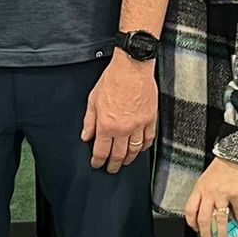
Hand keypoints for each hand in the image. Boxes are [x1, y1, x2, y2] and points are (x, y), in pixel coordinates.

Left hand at [81, 53, 157, 172]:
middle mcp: (123, 129)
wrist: (132, 67)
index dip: (98, 161)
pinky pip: (148, 139)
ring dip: (128, 159)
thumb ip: (89, 121)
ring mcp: (138, 125)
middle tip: (111, 169)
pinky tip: (140, 149)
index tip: (97, 164)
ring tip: (125, 162)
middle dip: (113, 165)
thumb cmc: (113, 79)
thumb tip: (86, 136)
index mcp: (106, 125)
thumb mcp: (93, 99)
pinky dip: (143, 147)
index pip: (101, 151)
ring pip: (134, 150)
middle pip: (118, 155)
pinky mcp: (150, 119)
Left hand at [184, 158, 237, 236]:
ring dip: (221, 233)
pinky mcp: (236, 194)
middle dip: (205, 234)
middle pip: (203, 219)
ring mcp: (222, 194)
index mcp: (199, 188)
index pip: (189, 210)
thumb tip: (206, 212)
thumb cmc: (221, 166)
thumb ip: (204, 194)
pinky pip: (237, 211)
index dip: (191, 223)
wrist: (235, 154)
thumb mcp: (205, 179)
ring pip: (219, 220)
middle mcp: (209, 193)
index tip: (196, 230)